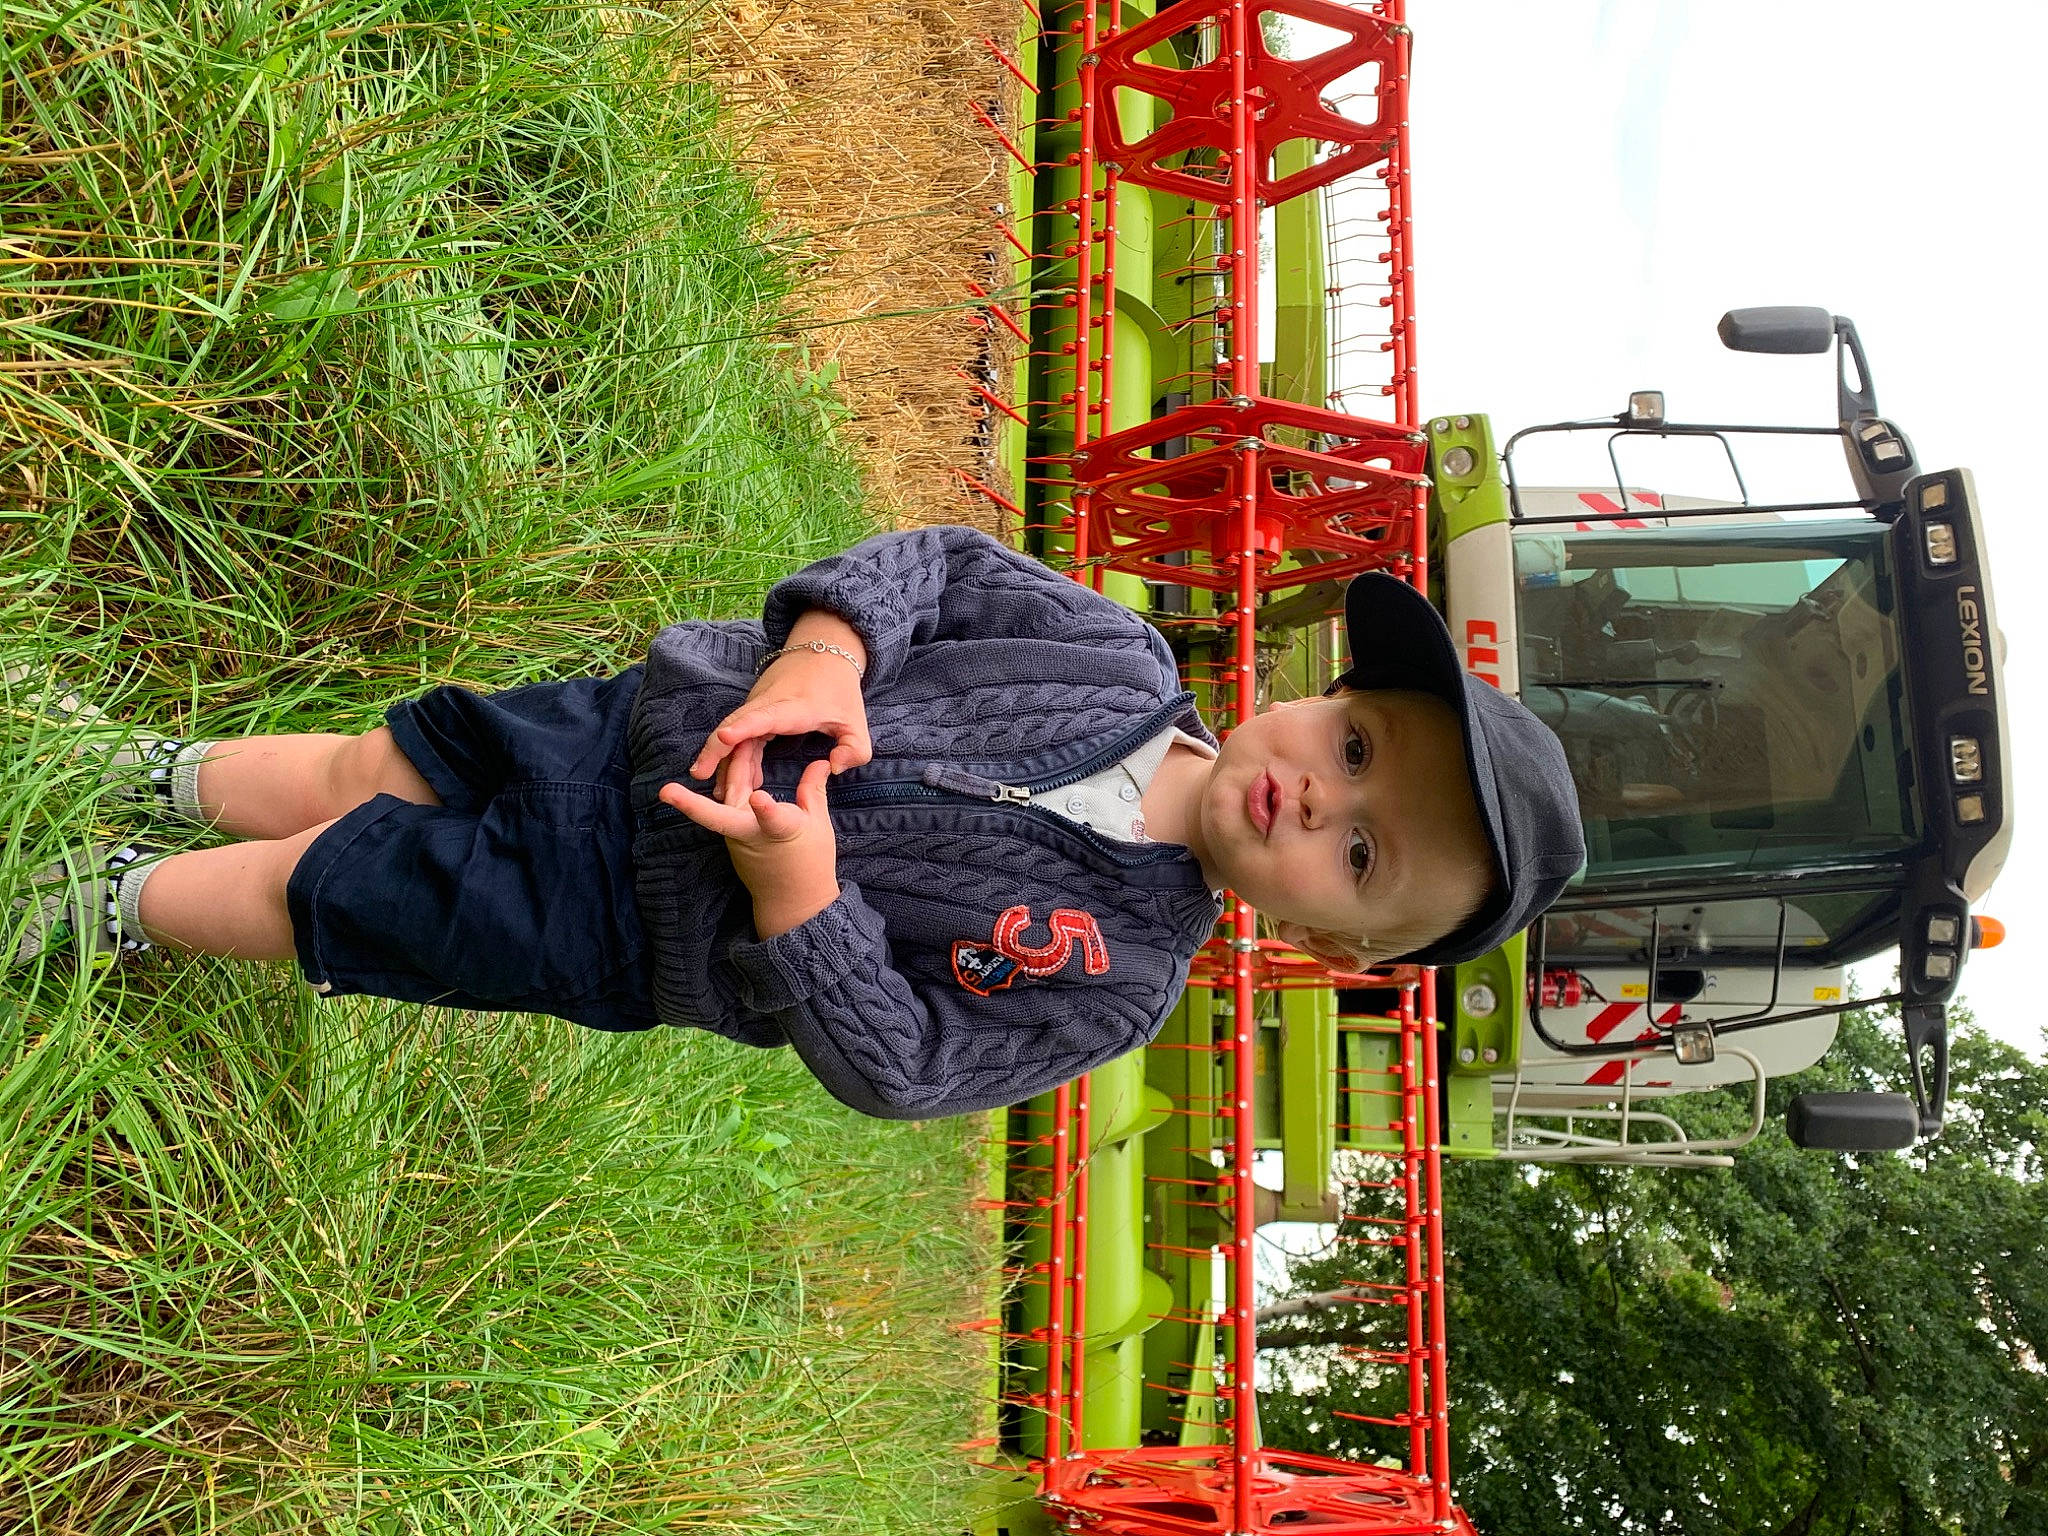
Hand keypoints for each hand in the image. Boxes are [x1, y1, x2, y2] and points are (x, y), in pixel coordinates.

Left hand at [659, 757, 838, 936]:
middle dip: (709, 786)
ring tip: (730, 737)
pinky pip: (726, 801)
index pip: (773, 820)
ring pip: (725, 795)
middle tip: (703, 755)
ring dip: (726, 767)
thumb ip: (813, 790)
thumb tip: (822, 761)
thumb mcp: (818, 824)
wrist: (792, 900)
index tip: (761, 798)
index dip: (767, 809)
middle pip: (727, 806)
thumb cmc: (810, 863)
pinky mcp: (731, 835)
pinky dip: (731, 778)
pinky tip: (733, 757)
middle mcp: (751, 833)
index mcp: (781, 832)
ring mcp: (736, 835)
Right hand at [690, 616, 872, 798]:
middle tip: (702, 779)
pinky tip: (734, 780)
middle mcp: (767, 703)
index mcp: (793, 706)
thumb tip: (833, 769)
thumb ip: (855, 750)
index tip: (724, 737)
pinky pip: (736, 733)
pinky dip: (731, 755)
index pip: (763, 716)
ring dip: (721, 759)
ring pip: (730, 731)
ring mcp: (756, 704)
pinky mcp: (753, 708)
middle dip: (715, 750)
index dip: (743, 727)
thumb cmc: (840, 690)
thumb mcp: (857, 721)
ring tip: (717, 791)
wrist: (825, 653)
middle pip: (734, 725)